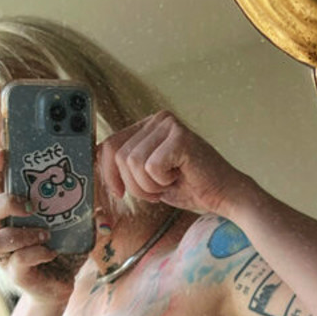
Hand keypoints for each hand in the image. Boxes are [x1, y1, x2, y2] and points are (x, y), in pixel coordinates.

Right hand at [0, 150, 81, 302]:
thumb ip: (82, 207)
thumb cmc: (61, 247)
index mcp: (10, 212)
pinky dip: (35, 253)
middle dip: (3, 203)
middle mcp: (0, 231)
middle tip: (29, 204)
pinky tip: (51, 251)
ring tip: (46, 233)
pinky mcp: (16, 274)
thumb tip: (99, 192)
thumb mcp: (74, 223)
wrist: (61, 284)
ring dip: (20, 234)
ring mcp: (5, 255)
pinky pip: (18, 262)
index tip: (4, 154)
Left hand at [99, 111, 246, 216]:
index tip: (118, 192)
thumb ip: (125, 165)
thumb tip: (91, 162)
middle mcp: (158, 119)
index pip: (109, 145)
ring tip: (171, 183)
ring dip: (149, 186)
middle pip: (118, 156)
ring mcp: (169, 125)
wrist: (225, 196)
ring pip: (133, 163)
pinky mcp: (180, 136)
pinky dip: (162, 182)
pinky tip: (181, 177)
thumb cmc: (189, 187)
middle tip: (157, 190)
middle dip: (133, 184)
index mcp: (148, 126)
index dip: (107, 173)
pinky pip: (151, 167)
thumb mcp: (148, 176)